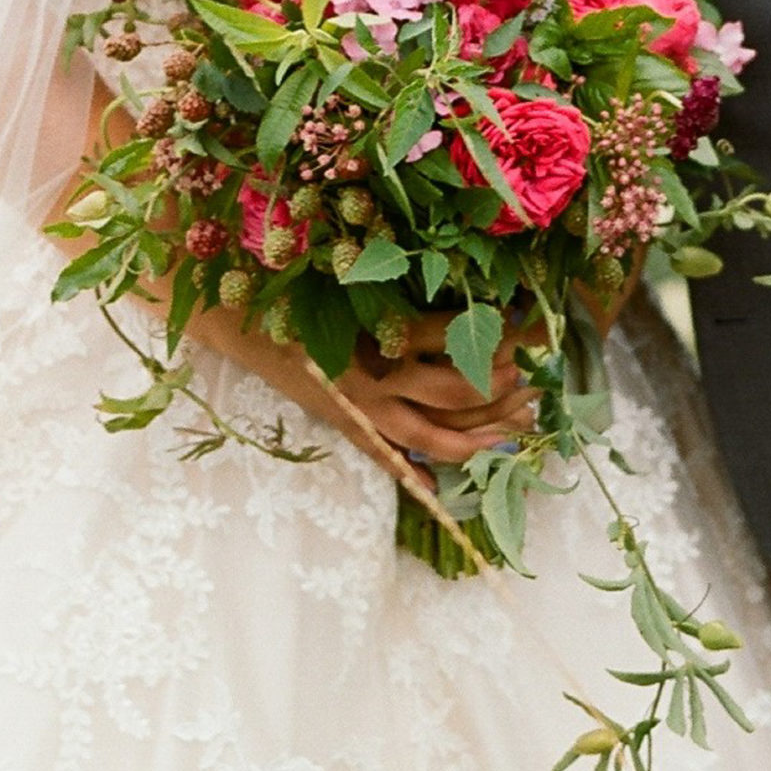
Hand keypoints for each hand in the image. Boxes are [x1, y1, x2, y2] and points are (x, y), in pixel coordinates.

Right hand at [187, 300, 533, 467]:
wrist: (236, 319)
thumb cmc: (297, 286)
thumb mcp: (354, 278)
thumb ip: (406, 287)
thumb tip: (468, 298)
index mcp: (384, 330)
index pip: (457, 336)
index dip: (500, 333)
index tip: (531, 324)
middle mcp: (381, 375)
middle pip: (460, 391)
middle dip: (504, 385)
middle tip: (535, 374)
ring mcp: (366, 408)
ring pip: (440, 435)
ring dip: (485, 433)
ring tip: (520, 424)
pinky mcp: (349, 426)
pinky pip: (390, 462)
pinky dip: (416, 478)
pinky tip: (440, 492)